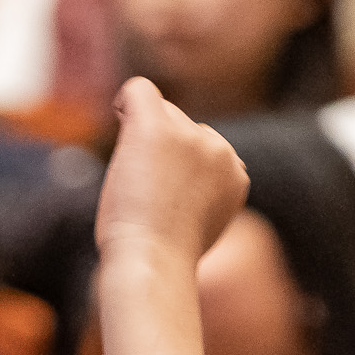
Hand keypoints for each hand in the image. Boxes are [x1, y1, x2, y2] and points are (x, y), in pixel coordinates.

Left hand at [95, 78, 246, 354]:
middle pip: (182, 126)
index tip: (163, 195)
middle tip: (144, 195)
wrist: (153, 264)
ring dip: (143, 140)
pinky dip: (125, 100)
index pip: (201, 147)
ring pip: (162, 112)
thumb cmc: (166, 259)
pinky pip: (139, 90)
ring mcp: (190, 136)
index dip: (176, 165)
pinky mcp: (156, 128)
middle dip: (159, 152)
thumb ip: (198, 198)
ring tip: (134, 181)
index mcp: (235, 173)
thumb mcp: (197, 227)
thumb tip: (179, 182)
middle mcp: (218, 149)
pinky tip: (119, 115)